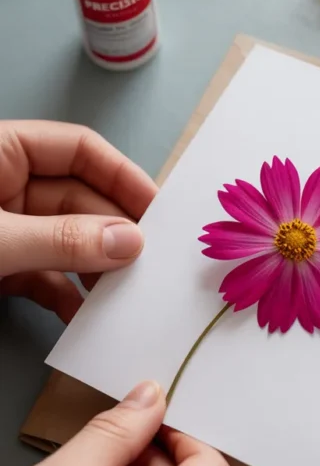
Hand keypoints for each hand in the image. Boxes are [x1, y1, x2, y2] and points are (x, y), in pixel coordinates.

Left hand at [0, 120, 156, 321]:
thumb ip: (60, 239)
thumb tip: (128, 242)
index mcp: (1, 151)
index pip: (78, 150)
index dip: (121, 176)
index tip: (158, 211)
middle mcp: (4, 184)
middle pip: (77, 199)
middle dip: (111, 233)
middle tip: (146, 265)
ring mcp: (1, 228)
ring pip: (63, 240)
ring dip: (92, 268)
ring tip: (120, 296)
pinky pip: (39, 274)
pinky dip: (61, 294)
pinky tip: (81, 315)